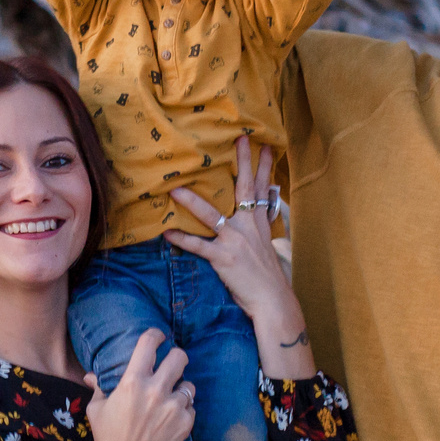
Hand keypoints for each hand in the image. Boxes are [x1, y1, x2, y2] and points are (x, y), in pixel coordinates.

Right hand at [83, 330, 193, 440]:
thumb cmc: (107, 438)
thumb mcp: (96, 410)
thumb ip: (98, 388)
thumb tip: (91, 376)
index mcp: (133, 381)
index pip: (149, 344)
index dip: (156, 335)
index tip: (158, 337)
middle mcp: (156, 390)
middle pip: (180, 357)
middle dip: (176, 358)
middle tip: (172, 366)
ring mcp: (174, 407)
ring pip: (189, 384)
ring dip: (181, 388)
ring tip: (173, 398)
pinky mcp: (185, 424)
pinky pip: (191, 408)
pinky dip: (184, 411)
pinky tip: (173, 419)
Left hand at [167, 139, 315, 379]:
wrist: (273, 301)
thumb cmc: (267, 278)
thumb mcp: (266, 249)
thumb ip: (256, 231)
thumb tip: (252, 218)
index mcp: (259, 224)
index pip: (262, 189)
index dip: (263, 166)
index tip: (264, 145)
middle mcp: (248, 228)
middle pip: (245, 189)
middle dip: (243, 163)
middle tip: (240, 139)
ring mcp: (235, 242)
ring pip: (211, 215)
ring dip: (191, 201)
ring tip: (174, 189)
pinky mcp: (223, 259)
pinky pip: (198, 246)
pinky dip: (182, 239)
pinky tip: (166, 232)